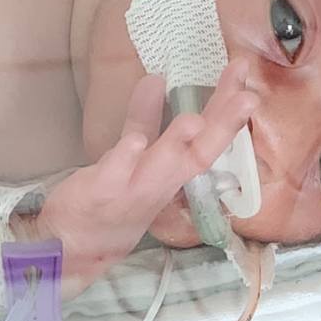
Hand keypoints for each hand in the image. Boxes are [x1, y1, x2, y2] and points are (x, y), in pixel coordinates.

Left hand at [33, 60, 257, 293]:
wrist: (72, 249)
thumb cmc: (108, 201)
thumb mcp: (133, 155)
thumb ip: (145, 118)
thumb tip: (158, 78)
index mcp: (172, 173)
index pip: (208, 139)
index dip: (227, 108)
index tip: (241, 71)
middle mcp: (160, 184)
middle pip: (199, 155)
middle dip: (223, 125)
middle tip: (248, 96)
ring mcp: (132, 192)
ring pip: (162, 169)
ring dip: (178, 145)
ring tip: (196, 120)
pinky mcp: (100, 194)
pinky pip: (115, 177)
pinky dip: (126, 159)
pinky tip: (136, 142)